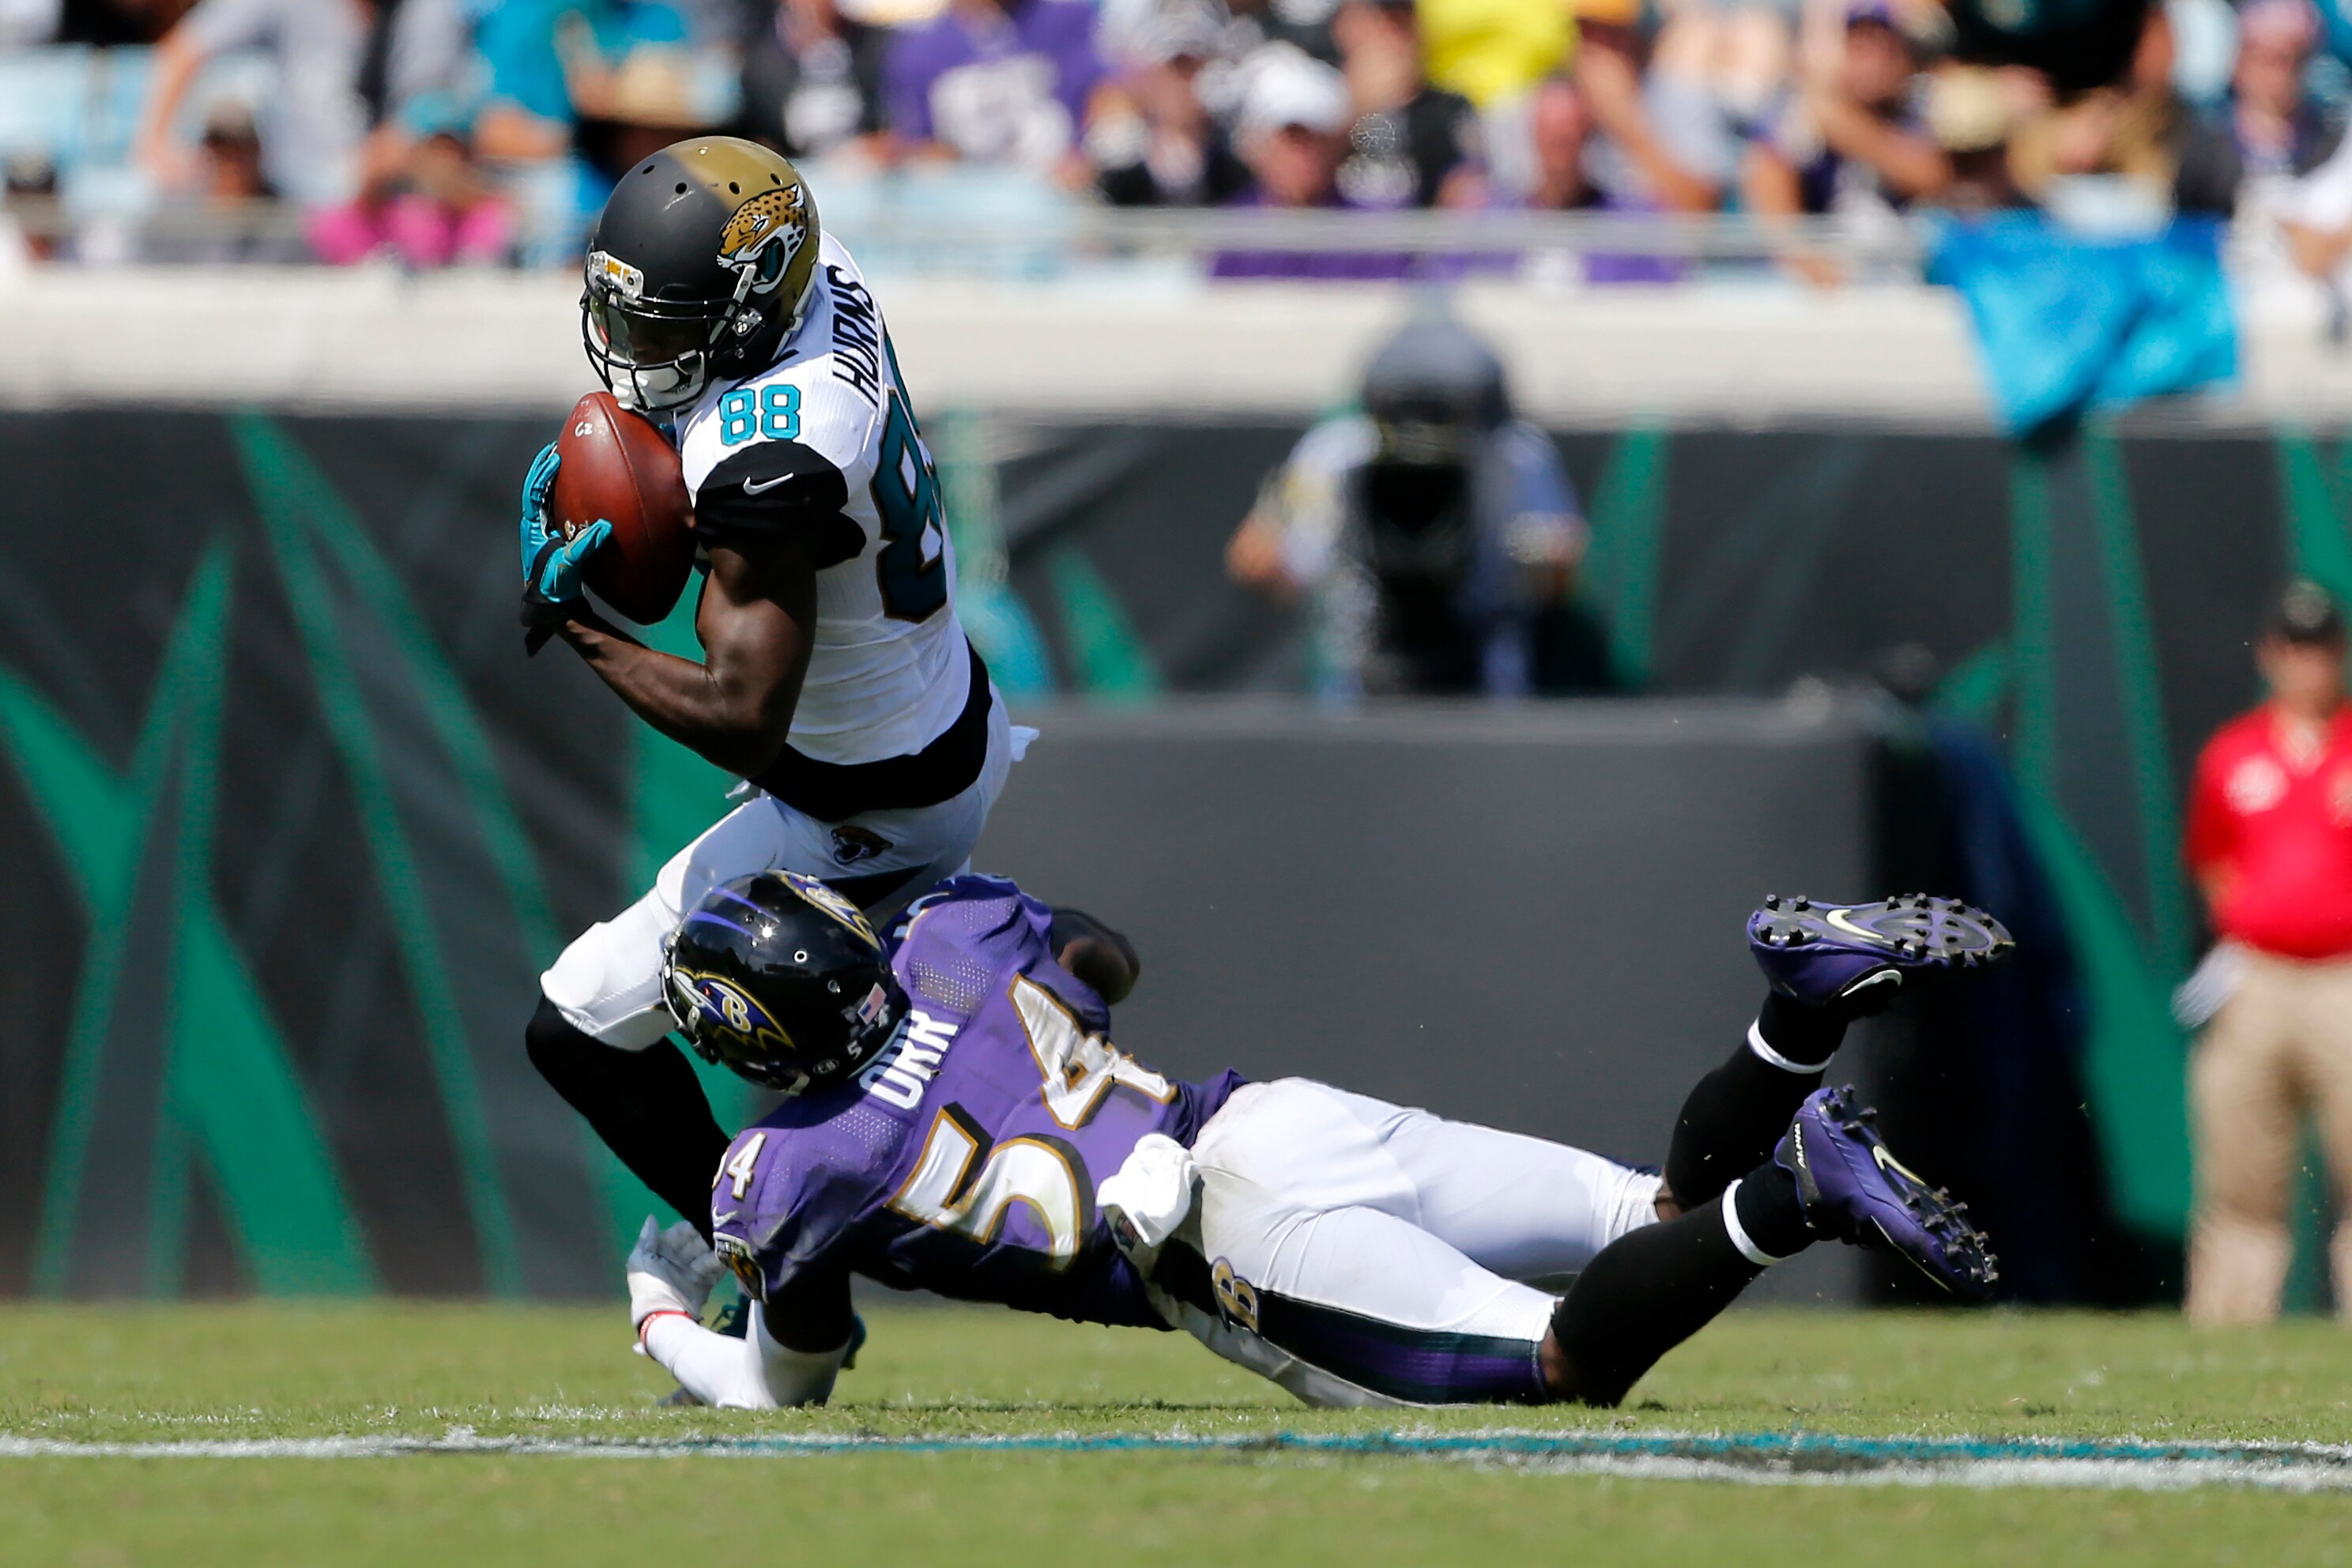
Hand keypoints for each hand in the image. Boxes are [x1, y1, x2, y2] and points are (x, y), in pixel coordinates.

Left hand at [517, 442, 609, 649]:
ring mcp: (543, 529)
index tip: (554, 456)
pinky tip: (576, 485)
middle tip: (556, 447)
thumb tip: (604, 526)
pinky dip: (563, 492)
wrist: (554, 601)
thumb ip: (585, 546)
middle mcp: (534, 524)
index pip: (533, 492)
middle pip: (535, 488)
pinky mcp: (554, 534)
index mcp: (532, 527)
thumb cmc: (556, 584)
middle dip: (544, 467)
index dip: (543, 473)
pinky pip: (556, 506)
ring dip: (552, 477)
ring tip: (563, 459)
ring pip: (544, 495)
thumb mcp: (569, 565)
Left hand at [626, 1216, 724, 1331]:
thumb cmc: (649, 1285)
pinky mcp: (704, 1284)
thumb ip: (647, 1238)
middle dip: (704, 1237)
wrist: (662, 1314)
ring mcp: (692, 1272)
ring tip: (724, 1242)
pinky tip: (728, 1256)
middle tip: (715, 1230)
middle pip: (695, 1242)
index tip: (696, 1224)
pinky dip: (722, 1264)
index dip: (687, 1229)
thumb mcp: (640, 1260)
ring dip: (715, 1249)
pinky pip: (716, 1270)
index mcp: (663, 1252)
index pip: (678, 1234)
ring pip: (707, 1254)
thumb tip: (652, 1217)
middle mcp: (679, 1260)